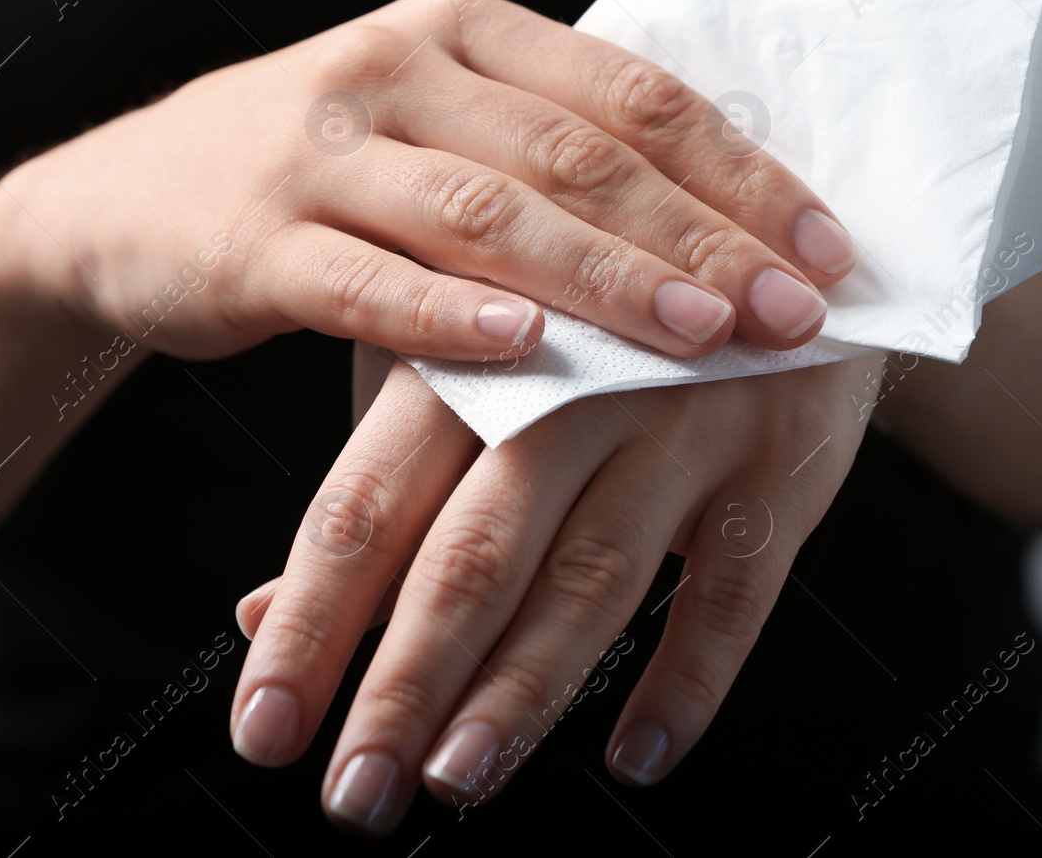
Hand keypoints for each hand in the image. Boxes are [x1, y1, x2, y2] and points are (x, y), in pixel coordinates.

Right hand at [0, 0, 854, 363]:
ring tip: (703, 333)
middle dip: (702, 234)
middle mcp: (400, 65)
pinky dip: (449, 318)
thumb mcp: (432, 111)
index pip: (633, 91)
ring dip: (605, 276)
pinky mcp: (255, 239)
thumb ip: (553, 126)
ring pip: (488, 213)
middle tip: (798, 308)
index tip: (828, 246)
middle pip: (579, 152)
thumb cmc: (318, 168)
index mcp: (465, 28)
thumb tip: (718, 178)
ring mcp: (321, 148)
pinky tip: (526, 352)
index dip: (741, 168)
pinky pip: (367, 283)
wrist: (119, 201)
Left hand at [229, 351, 878, 833]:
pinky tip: (636, 754)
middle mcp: (575, 383)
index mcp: (473, 355)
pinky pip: (736, 588)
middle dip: (407, 681)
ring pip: (595, 573)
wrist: (770, 247)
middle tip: (356, 795)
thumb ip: (380, 490)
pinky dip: (688, 678)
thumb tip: (261, 616)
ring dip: (524, 689)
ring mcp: (684, 421)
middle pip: (476, 550)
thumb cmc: (586, 321)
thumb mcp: (469, 371)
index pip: (370, 503)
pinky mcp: (781, 461)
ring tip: (456, 779)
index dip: (313, 620)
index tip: (264, 731)